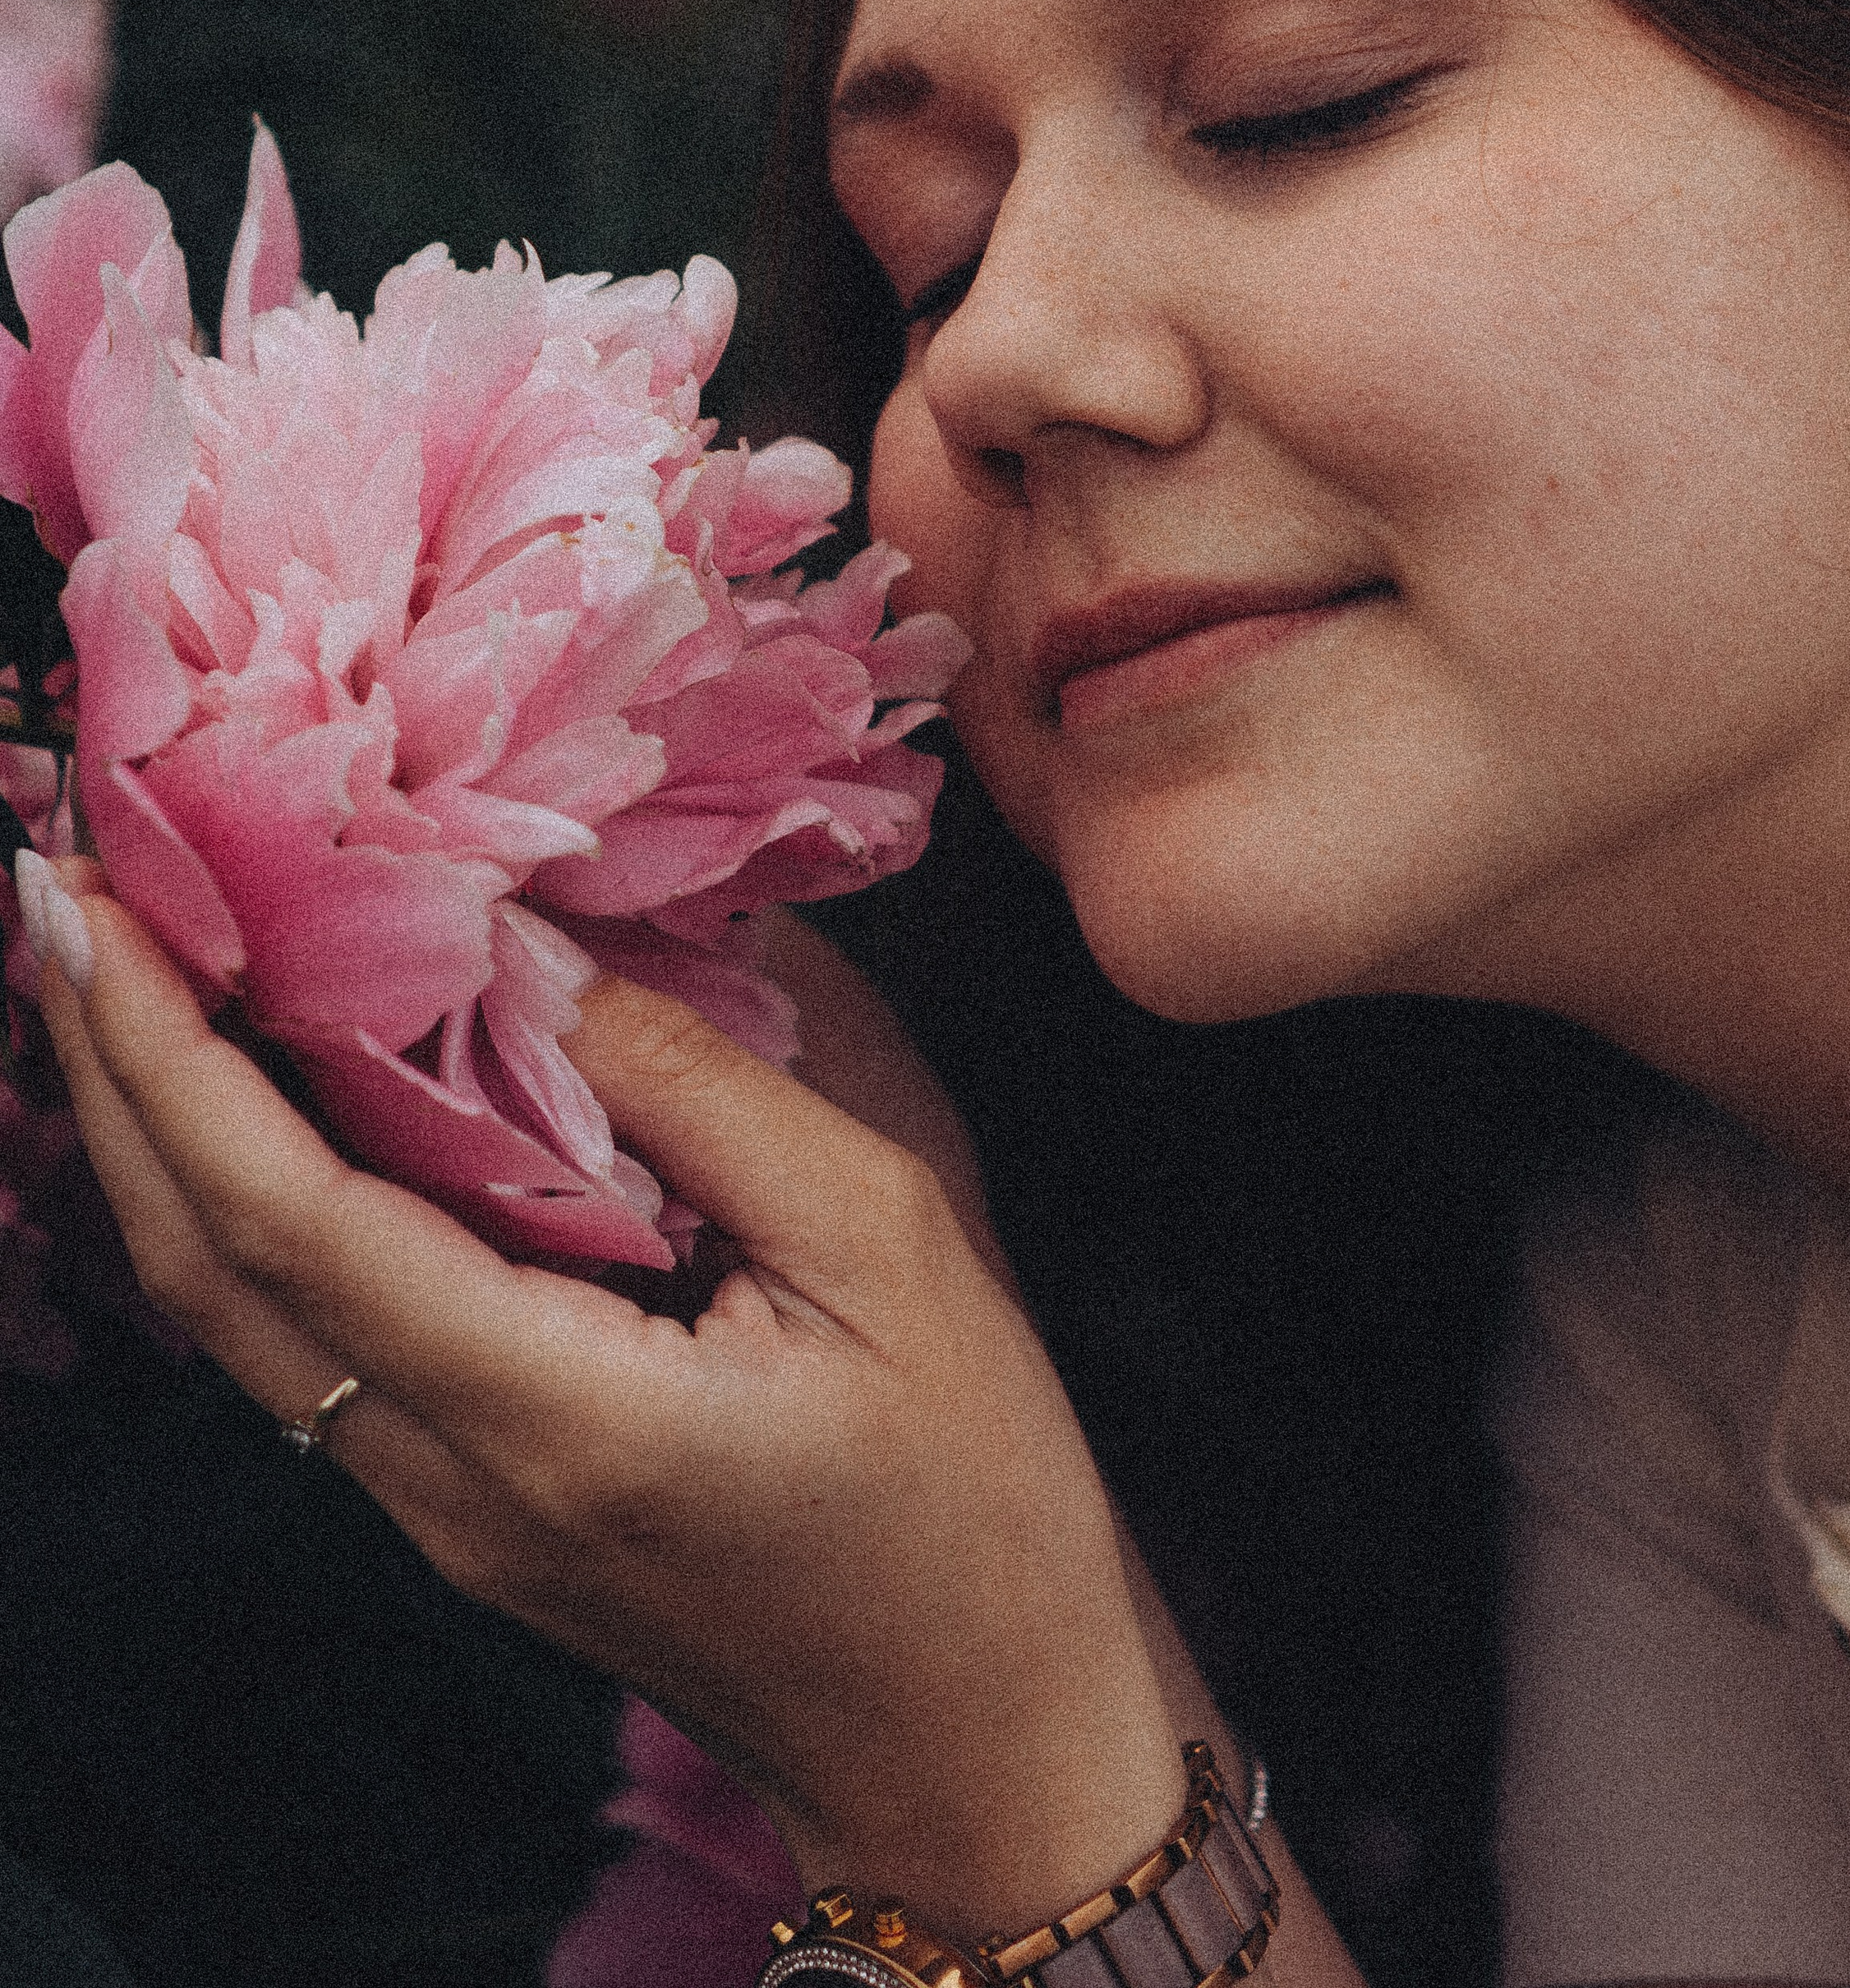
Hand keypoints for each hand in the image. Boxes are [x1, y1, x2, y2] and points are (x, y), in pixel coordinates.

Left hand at [31, 865, 1185, 1939]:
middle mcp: (452, 1479)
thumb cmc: (972, 1503)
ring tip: (123, 968)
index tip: (93, 901)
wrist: (975, 1746)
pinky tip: (252, 1100)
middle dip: (111, 1067)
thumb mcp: (891, 1248)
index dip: (170, 1055)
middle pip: (208, 1269)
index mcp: (554, 1416)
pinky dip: (241, 1199)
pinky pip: (306, 1337)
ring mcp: (444, 1508)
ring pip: (234, 1313)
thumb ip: (708, 1092)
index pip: (294, 1221)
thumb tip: (546, 951)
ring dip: (157, 1133)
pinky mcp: (466, 1505)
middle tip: (61, 885)